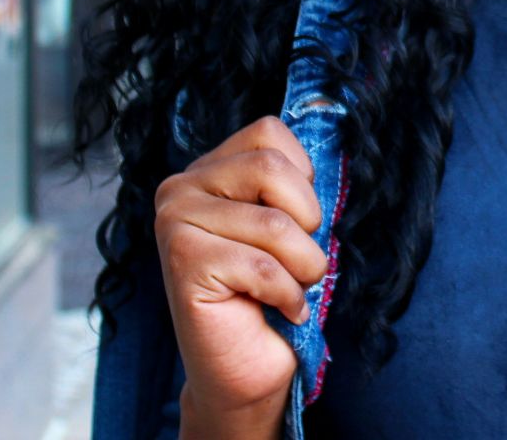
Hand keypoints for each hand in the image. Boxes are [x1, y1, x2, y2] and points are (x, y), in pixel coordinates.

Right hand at [154, 115, 328, 433]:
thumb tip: (332, 140)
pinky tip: (279, 311)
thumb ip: (295, 186)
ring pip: (274, 224)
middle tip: (298, 261)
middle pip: (271, 166)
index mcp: (208, 170)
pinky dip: (288, 296)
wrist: (245, 373)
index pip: (269, 133)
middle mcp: (181, 187)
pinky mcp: (183, 262)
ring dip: (302, 267)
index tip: (298, 223)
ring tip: (289, 289)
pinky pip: (263, 267)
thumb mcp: (292, 227)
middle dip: (307, 222)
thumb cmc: (275, 296)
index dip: (303, 180)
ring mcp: (175, 223)